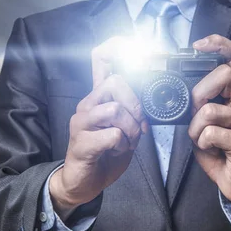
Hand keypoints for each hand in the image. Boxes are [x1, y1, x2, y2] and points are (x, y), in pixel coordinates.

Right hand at [50, 37, 147, 216]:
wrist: (84, 183)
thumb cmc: (105, 155)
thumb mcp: (126, 131)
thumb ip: (134, 114)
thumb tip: (150, 104)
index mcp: (99, 99)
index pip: (102, 61)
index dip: (117, 48)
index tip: (139, 50)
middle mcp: (87, 105)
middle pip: (115, 83)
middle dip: (135, 106)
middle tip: (138, 126)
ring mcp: (81, 122)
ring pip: (115, 110)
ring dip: (130, 129)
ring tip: (127, 142)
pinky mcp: (81, 142)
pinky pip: (112, 135)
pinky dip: (122, 145)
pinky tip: (116, 152)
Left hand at [190, 35, 230, 217]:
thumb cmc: (221, 151)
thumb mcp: (206, 122)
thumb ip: (198, 104)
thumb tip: (181, 94)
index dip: (217, 44)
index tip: (198, 46)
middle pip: (224, 75)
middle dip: (199, 93)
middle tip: (195, 113)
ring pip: (209, 110)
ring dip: (195, 129)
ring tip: (202, 140)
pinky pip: (211, 133)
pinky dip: (202, 143)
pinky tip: (211, 150)